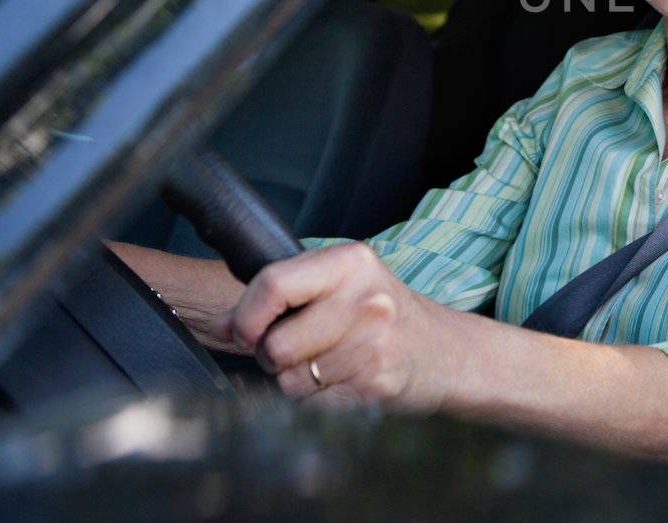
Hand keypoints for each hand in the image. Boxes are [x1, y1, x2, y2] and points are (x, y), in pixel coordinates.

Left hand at [216, 242, 457, 409]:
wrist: (446, 352)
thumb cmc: (385, 316)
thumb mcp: (342, 285)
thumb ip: (283, 295)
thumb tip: (221, 323)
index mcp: (350, 262)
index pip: (272, 284)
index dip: (247, 316)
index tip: (247, 331)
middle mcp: (365, 299)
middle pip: (275, 344)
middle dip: (274, 357)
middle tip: (303, 349)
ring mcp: (373, 344)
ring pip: (290, 381)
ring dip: (298, 382)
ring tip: (331, 365)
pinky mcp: (375, 385)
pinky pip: (312, 406)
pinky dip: (318, 403)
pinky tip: (345, 384)